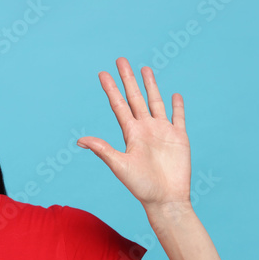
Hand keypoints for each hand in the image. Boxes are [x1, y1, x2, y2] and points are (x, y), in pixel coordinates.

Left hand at [77, 57, 191, 210]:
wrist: (166, 199)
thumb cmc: (142, 186)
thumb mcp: (120, 166)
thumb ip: (103, 150)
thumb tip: (79, 140)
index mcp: (131, 134)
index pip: (119, 105)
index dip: (111, 89)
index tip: (102, 73)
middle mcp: (145, 129)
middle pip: (136, 98)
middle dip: (128, 79)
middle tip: (121, 60)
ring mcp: (162, 132)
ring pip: (155, 102)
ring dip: (151, 86)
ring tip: (145, 69)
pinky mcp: (179, 137)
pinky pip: (178, 117)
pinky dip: (177, 106)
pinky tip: (175, 95)